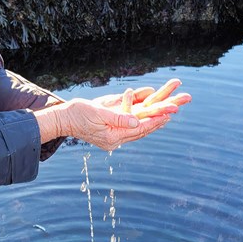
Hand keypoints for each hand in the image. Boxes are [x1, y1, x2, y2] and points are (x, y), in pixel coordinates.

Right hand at [34, 79, 190, 150]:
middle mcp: (118, 135)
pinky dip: (145, 111)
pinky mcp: (114, 123)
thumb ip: (118, 118)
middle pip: (144, 125)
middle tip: (179, 105)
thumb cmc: (76, 115)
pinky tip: (156, 104)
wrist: (63, 117)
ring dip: (157, 112)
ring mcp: (116, 130)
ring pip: (141, 121)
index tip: (170, 114)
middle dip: (162, 115)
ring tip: (174, 105)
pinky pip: (133, 117)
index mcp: (114, 137)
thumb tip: (137, 121)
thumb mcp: (97, 114)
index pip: (140, 129)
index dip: (155, 120)